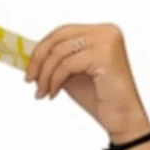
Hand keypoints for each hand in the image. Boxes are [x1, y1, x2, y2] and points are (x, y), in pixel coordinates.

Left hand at [24, 23, 149, 142]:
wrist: (121, 117)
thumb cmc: (99, 96)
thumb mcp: (71, 73)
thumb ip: (56, 61)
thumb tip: (29, 57)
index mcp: (100, 32)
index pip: (62, 32)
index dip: (41, 49)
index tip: (29, 69)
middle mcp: (106, 32)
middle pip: (58, 38)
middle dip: (38, 60)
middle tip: (29, 80)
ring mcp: (107, 41)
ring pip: (60, 52)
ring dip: (45, 75)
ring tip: (42, 92)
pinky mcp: (105, 55)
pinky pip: (67, 65)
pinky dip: (55, 80)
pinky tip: (54, 94)